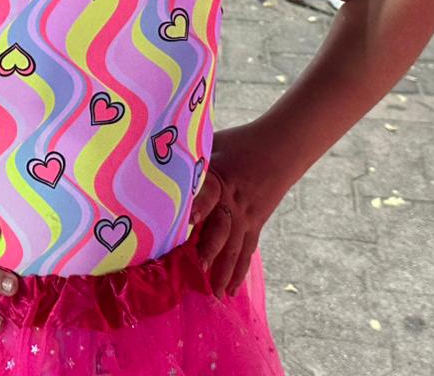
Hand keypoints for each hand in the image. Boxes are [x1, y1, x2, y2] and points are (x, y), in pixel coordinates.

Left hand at [189, 128, 288, 296]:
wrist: (278, 147)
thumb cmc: (237, 143)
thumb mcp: (212, 141)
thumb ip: (188, 153)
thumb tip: (155, 149)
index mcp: (220, 176)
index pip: (209, 191)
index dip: (200, 203)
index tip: (190, 218)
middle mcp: (233, 200)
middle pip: (223, 227)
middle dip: (211, 247)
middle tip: (200, 266)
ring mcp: (246, 215)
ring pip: (235, 246)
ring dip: (224, 269)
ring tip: (213, 293)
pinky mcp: (255, 224)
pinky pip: (247, 251)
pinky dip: (239, 270)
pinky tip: (230, 289)